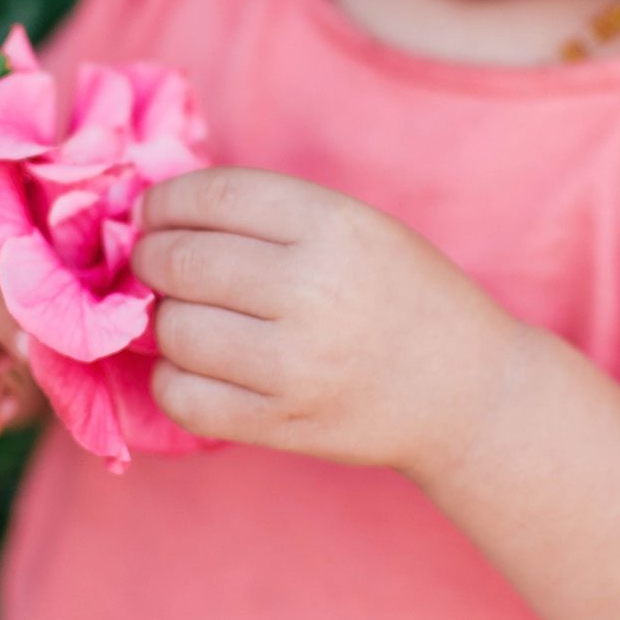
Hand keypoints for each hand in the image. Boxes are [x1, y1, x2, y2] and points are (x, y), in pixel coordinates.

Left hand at [130, 166, 527, 473]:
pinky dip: (170, 379)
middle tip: (151, 262)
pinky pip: (184, 398)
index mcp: (336, 228)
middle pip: (184, 261)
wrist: (470, 395)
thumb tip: (160, 214)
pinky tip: (190, 366)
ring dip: (162, 319)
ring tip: (183, 315)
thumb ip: (272, 216)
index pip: (217, 196)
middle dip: (149, 257)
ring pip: (176, 330)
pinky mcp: (283, 423)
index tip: (152, 212)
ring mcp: (296, 364)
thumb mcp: (361, 228)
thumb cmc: (406, 298)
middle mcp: (314, 291)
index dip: (166, 201)